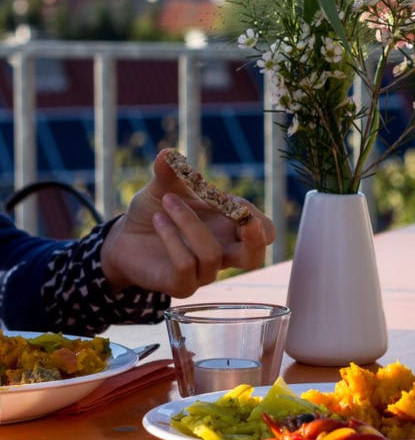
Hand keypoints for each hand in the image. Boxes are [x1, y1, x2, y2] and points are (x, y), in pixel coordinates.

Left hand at [100, 150, 275, 296]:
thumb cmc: (156, 211)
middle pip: (255, 257)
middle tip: (242, 216)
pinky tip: (158, 221)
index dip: (255, 218)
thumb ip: (170, 171)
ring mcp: (203, 272)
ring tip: (166, 202)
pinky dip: (172, 238)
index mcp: (229, 228)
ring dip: (188, 222)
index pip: (263, 231)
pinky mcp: (181, 285)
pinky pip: (185, 264)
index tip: (231, 200)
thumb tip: (168, 153)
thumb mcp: (164, 186)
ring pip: (211, 254)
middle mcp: (222, 253)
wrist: (126, 238)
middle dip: (255, 237)